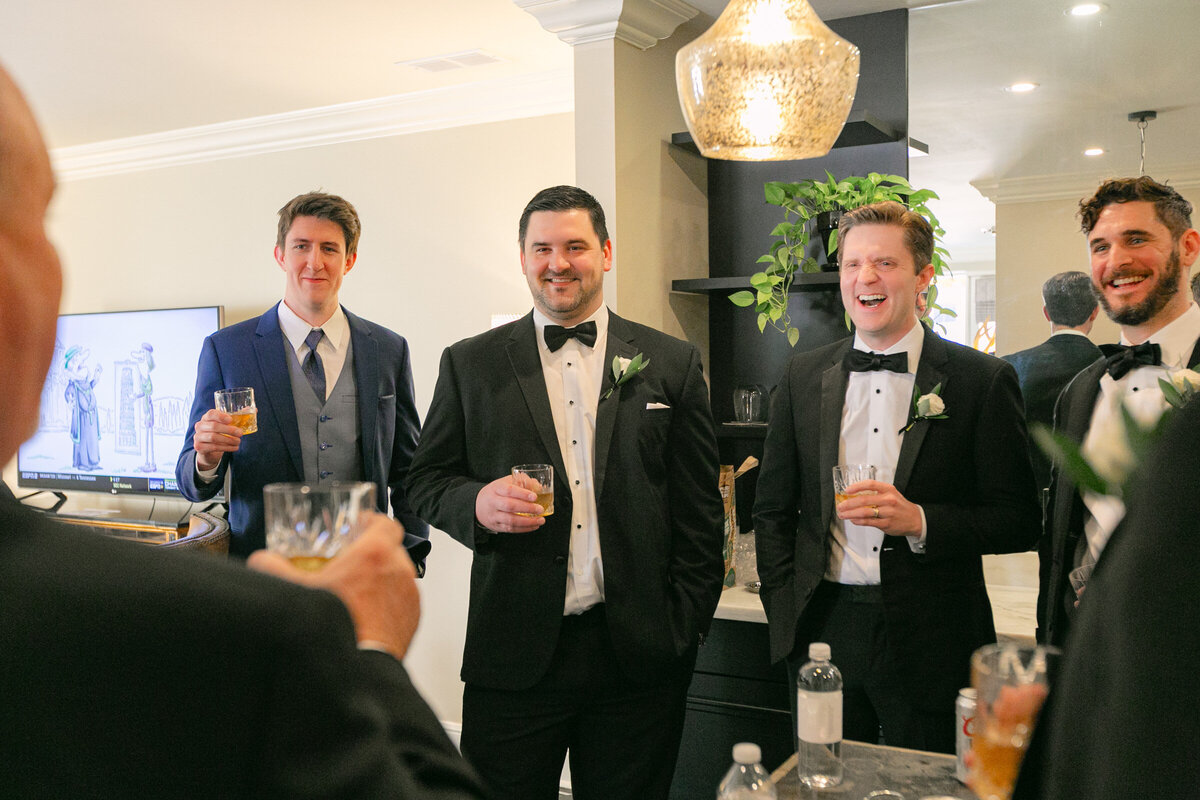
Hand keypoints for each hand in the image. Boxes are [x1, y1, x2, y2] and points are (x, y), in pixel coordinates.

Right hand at [192, 408, 241, 470]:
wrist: (208, 449)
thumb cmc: (220, 433)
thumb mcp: (226, 424)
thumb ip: (238, 417)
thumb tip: (254, 410)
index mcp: (206, 417)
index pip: (211, 413)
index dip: (221, 416)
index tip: (231, 420)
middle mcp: (200, 425)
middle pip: (214, 426)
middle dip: (229, 430)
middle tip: (240, 433)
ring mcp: (198, 436)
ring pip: (214, 438)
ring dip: (229, 440)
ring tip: (238, 442)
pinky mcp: (199, 447)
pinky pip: (214, 447)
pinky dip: (226, 448)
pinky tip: (234, 447)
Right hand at [247, 514, 419, 659]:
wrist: (356, 668)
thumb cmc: (334, 627)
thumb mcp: (294, 591)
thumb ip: (271, 568)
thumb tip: (262, 560)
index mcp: (375, 554)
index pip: (385, 522)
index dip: (372, 522)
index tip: (361, 526)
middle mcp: (398, 570)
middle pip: (390, 550)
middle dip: (372, 554)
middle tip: (351, 563)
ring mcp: (409, 595)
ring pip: (397, 576)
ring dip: (381, 580)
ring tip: (356, 592)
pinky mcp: (413, 618)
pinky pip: (402, 601)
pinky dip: (388, 603)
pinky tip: (365, 615)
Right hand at [474, 475, 544, 532]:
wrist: (477, 505)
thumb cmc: (497, 492)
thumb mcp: (505, 482)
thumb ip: (522, 481)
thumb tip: (538, 486)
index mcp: (496, 488)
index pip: (509, 490)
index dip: (522, 494)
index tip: (535, 496)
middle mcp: (493, 502)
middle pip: (510, 506)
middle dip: (527, 508)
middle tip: (540, 509)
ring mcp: (494, 516)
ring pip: (511, 520)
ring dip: (528, 522)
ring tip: (541, 520)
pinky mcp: (496, 526)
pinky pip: (511, 529)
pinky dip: (524, 528)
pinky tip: (534, 526)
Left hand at [836, 479, 923, 536]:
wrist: (915, 519)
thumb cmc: (900, 506)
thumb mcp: (891, 494)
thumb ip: (876, 493)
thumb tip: (855, 495)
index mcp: (888, 489)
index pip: (870, 484)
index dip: (856, 486)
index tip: (847, 490)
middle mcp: (888, 500)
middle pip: (864, 500)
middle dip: (849, 503)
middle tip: (840, 506)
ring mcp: (887, 512)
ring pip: (864, 512)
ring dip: (850, 514)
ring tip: (843, 514)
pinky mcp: (886, 523)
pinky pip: (868, 522)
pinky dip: (858, 521)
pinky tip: (853, 520)